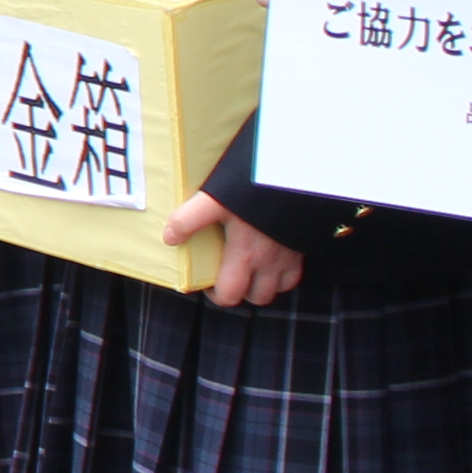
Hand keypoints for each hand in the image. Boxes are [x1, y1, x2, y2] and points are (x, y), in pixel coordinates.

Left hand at [164, 191, 307, 306]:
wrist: (295, 175)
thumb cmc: (255, 188)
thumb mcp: (215, 200)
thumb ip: (189, 219)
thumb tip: (169, 237)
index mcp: (245, 254)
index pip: (230, 295)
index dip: (216, 294)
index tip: (208, 280)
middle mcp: (270, 261)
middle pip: (257, 297)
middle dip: (240, 292)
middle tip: (227, 274)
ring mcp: (290, 255)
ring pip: (278, 287)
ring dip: (263, 283)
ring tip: (248, 267)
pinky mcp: (302, 244)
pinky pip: (296, 271)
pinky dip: (283, 272)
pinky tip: (270, 257)